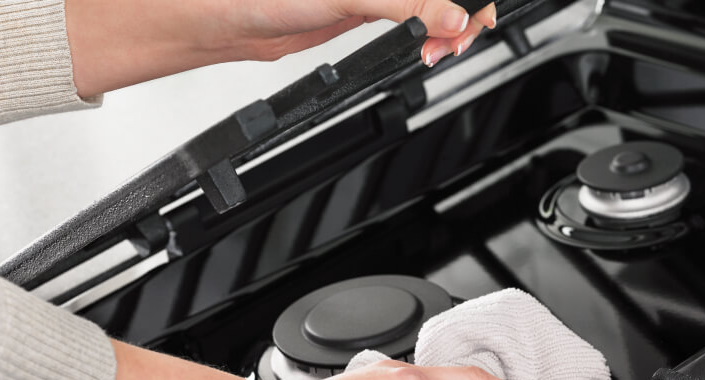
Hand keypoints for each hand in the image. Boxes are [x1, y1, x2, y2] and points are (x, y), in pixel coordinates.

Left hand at [220, 0, 496, 65]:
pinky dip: (429, 33)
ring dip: (447, 28)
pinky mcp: (369, 5)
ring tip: (438, 49)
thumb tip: (456, 15)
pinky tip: (428, 45)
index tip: (471, 21)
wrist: (233, 19)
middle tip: (453, 43)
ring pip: (433, 4)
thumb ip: (408, 3)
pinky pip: (414, 16)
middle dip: (461, 14)